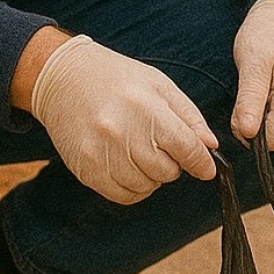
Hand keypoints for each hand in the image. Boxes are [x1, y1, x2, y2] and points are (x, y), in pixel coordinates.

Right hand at [30, 34, 217, 203]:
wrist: (63, 77)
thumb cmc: (117, 78)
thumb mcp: (160, 86)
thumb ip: (189, 117)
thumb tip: (210, 146)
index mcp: (146, 108)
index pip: (186, 148)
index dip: (201, 163)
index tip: (206, 168)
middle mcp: (123, 133)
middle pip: (167, 172)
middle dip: (173, 164)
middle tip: (162, 148)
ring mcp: (102, 154)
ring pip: (146, 186)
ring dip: (152, 176)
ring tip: (141, 152)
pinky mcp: (85, 169)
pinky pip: (122, 196)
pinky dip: (133, 188)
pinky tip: (129, 167)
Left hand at [232, 0, 273, 150]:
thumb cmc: (265, 36)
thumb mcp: (251, 59)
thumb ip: (250, 97)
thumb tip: (247, 133)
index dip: (251, 130)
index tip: (242, 105)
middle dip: (255, 126)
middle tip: (248, 93)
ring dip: (262, 122)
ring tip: (259, 90)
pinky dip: (270, 118)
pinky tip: (268, 95)